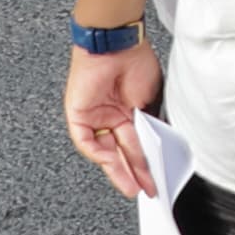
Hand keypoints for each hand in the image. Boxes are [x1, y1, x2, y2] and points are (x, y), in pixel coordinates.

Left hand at [64, 40, 165, 200]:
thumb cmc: (136, 63)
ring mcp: (95, 118)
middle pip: (122, 153)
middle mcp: (111, 117)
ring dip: (119, 170)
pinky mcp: (78, 116)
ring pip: (105, 152)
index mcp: (129, 112)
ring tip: (133, 185)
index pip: (136, 144)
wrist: (117, 45)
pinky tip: (112, 163)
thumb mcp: (150, 102)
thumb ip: (149, 127)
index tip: (155, 179)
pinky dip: (99, 154)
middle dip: (134, 173)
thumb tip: (155, 148)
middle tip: (146, 190)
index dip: (145, 163)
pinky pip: (86, 142)